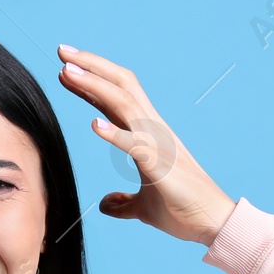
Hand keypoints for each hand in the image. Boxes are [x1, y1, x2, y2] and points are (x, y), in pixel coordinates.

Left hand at [55, 44, 236, 246]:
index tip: (65, 68)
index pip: (115, 97)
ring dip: (94, 86)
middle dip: (90, 65)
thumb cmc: (181, 210)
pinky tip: (94, 125)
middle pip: (120, 84)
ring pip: (123, 103)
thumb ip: (122, 203)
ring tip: (68, 71)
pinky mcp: (160, 165)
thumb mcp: (142, 208)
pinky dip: (115, 133)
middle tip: (61, 50)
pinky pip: (135, 144)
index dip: (91, 80)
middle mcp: (153, 129)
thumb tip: (105, 205)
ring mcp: (158, 143)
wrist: (212, 222)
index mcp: (148, 134)